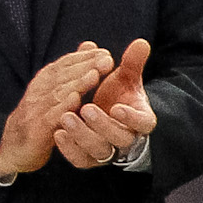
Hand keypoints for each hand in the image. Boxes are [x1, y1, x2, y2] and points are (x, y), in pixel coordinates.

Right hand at [0, 43, 110, 177]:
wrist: (16, 148)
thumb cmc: (40, 116)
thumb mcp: (56, 90)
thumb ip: (73, 68)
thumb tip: (90, 45)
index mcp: (45, 81)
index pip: (65, 64)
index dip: (84, 57)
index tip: (104, 52)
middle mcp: (39, 91)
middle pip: (63, 75)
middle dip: (85, 65)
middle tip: (107, 59)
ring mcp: (36, 109)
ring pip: (57, 93)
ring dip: (77, 83)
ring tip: (95, 75)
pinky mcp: (36, 129)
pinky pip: (50, 117)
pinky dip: (62, 108)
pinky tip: (76, 102)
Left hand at [54, 37, 158, 167]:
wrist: (105, 116)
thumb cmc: (118, 96)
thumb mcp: (125, 78)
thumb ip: (133, 62)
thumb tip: (141, 42)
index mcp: (140, 120)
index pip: (144, 124)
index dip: (132, 119)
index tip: (118, 107)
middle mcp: (126, 139)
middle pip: (120, 139)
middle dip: (102, 125)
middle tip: (86, 108)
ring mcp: (107, 150)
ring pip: (99, 151)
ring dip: (82, 135)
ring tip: (66, 117)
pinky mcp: (89, 158)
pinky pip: (81, 160)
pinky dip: (69, 149)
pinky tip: (58, 133)